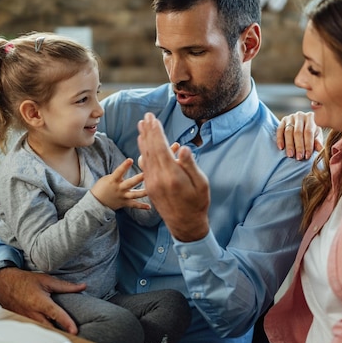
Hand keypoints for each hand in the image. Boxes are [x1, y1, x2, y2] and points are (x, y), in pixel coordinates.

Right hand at [0, 267, 86, 334]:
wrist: (4, 284)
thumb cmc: (25, 281)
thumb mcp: (46, 280)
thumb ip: (65, 286)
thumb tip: (82, 287)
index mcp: (40, 302)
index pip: (55, 314)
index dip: (66, 322)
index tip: (74, 330)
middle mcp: (33, 313)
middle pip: (49, 327)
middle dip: (60, 332)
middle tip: (72, 334)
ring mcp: (27, 319)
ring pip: (42, 330)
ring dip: (52, 331)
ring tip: (64, 333)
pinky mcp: (24, 322)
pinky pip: (35, 328)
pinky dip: (44, 330)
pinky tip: (52, 330)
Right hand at [90, 158, 150, 210]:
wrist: (96, 202)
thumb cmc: (102, 187)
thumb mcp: (107, 178)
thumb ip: (118, 175)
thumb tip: (128, 168)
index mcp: (113, 181)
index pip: (119, 172)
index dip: (124, 166)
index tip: (130, 159)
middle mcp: (119, 189)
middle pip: (130, 183)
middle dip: (138, 179)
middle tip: (146, 174)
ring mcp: (123, 197)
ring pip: (134, 194)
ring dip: (143, 192)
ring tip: (152, 190)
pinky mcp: (125, 203)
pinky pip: (134, 205)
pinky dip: (141, 206)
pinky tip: (149, 207)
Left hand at [137, 112, 209, 241]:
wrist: (185, 225)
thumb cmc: (198, 203)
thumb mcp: (201, 184)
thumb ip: (190, 165)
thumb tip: (183, 147)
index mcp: (172, 175)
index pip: (161, 148)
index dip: (156, 132)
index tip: (154, 119)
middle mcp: (158, 178)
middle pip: (150, 149)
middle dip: (148, 132)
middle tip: (146, 117)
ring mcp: (152, 183)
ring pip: (145, 157)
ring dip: (142, 140)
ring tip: (141, 126)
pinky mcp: (150, 187)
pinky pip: (144, 167)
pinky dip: (142, 153)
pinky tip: (142, 146)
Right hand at [276, 111, 323, 159]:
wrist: (301, 124)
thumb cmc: (310, 131)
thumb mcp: (316, 135)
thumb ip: (318, 141)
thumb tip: (320, 149)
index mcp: (310, 117)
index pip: (309, 132)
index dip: (308, 145)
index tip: (307, 156)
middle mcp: (300, 115)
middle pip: (298, 132)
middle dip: (298, 146)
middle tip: (299, 157)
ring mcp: (290, 117)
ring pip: (288, 132)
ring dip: (289, 144)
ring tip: (290, 155)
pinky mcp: (282, 121)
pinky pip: (279, 130)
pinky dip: (280, 139)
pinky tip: (281, 148)